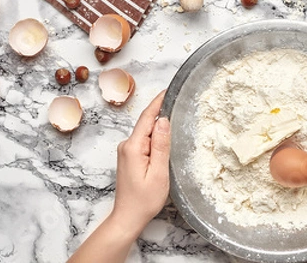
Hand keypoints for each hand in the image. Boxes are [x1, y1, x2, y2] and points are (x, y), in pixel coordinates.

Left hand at [67, 91, 170, 262]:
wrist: (128, 217)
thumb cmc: (144, 200)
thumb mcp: (158, 172)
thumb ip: (161, 145)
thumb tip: (164, 120)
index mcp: (133, 147)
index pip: (147, 118)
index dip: (158, 102)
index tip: (168, 90)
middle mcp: (127, 146)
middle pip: (147, 124)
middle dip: (162, 114)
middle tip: (179, 103)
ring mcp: (127, 151)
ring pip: (147, 134)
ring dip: (160, 129)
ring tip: (176, 122)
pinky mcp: (129, 157)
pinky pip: (144, 142)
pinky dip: (156, 139)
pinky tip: (166, 142)